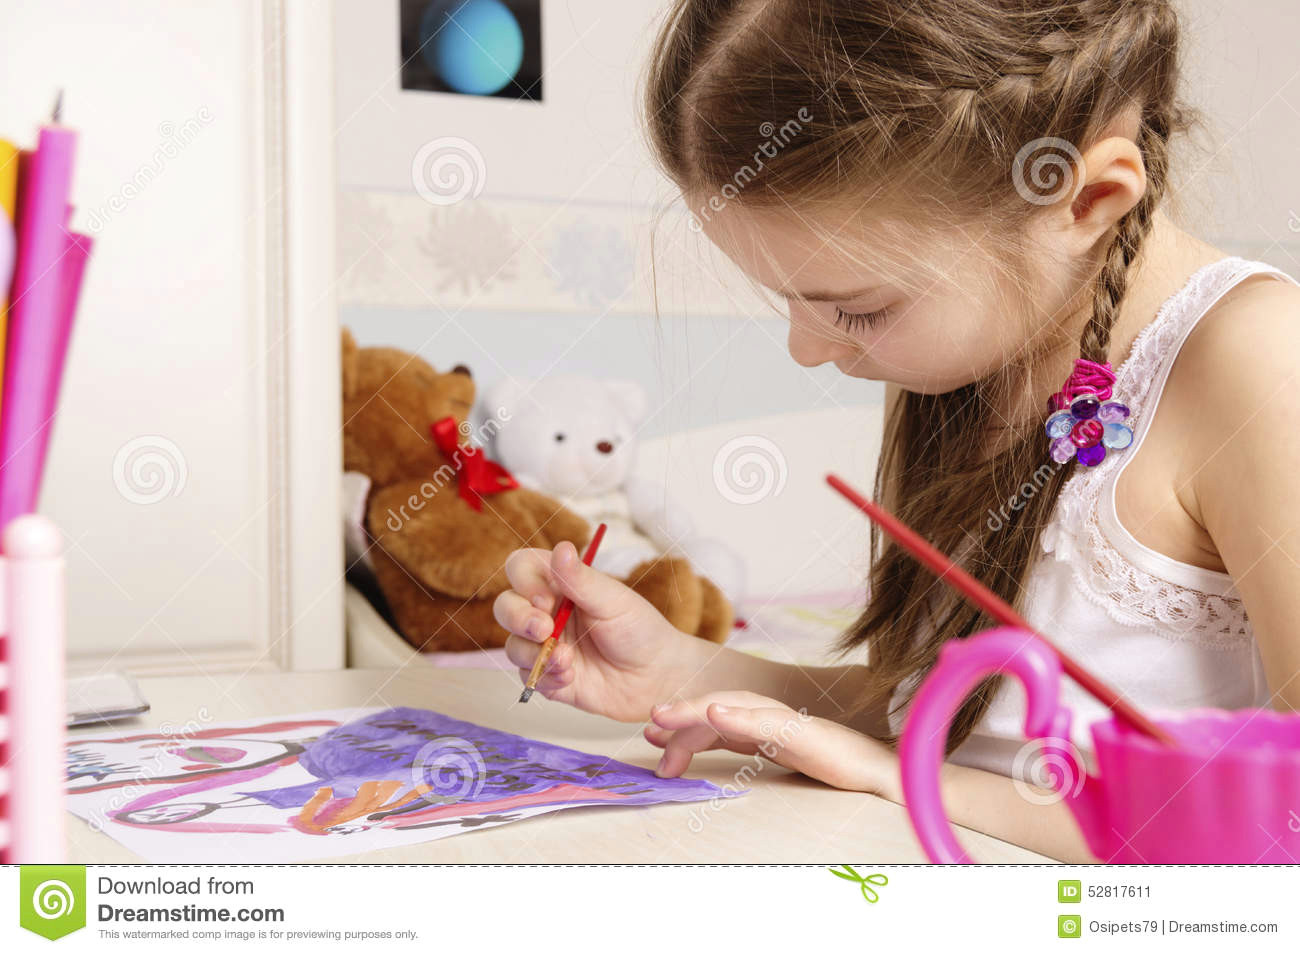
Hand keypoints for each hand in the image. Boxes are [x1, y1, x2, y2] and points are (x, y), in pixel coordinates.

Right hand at [494, 542, 704, 721]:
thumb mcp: (613, 601)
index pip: (520, 569)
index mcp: (561, 584)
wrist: (657, 678)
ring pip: (512, 645)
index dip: (524, 581)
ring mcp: (545, 646)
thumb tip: (562, 548)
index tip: (546, 598)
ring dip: (534, 652)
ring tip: (567, 660)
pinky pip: (527, 676)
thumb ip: (581, 580)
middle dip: (518, 618)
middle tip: (545, 629)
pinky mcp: (548, 676)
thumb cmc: (640, 630)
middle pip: (506, 607)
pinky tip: (571, 677)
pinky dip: (545, 676)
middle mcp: (547, 612)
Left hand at [645, 691, 899, 796]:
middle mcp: (768, 719)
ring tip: (664, 716)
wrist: (879, 774)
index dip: (681, 727)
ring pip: (733, 708)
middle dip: (680, 716)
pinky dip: (739, 713)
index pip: (712, 723)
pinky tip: (716, 711)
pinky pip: (766, 720)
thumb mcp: (776, 762)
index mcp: (759, 727)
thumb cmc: (831, 767)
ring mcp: (785, 722)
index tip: (650, 737)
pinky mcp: (803, 731)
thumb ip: (744, 753)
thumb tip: (703, 761)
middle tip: (648, 727)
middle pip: (716, 709)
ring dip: (695, 709)